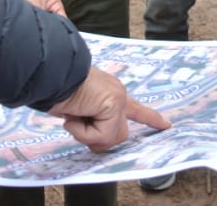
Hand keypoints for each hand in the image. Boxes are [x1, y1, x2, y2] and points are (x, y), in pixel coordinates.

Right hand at [47, 66, 169, 150]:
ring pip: (110, 138)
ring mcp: (118, 99)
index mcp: (110, 92)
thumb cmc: (56, 89)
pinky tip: (73, 115)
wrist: (50, 75)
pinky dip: (82, 131)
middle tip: (76, 122)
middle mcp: (117, 94)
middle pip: (118, 135)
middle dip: (96, 137)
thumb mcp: (76, 110)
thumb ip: (90, 121)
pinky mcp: (113, 106)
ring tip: (73, 115)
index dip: (150, 118)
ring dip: (87, 134)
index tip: (166, 125)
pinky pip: (100, 136)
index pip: (135, 108)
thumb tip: (95, 139)